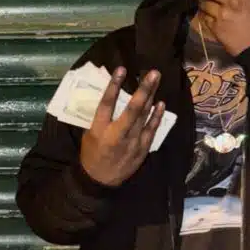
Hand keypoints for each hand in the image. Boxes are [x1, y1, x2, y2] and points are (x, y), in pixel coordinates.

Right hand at [78, 68, 165, 186]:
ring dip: (151, 97)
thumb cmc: (91, 155)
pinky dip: (156, 116)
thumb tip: (111, 98)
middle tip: (153, 73)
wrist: (100, 181)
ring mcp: (132, 142)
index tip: (121, 69)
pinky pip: (151, 129)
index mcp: (99, 130)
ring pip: (144, 116)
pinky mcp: (142, 149)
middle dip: (143, 90)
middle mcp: (117, 134)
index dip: (114, 85)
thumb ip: (99, 119)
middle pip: (132, 109)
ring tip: (156, 80)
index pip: (106, 104)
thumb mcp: (88, 135)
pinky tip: (161, 103)